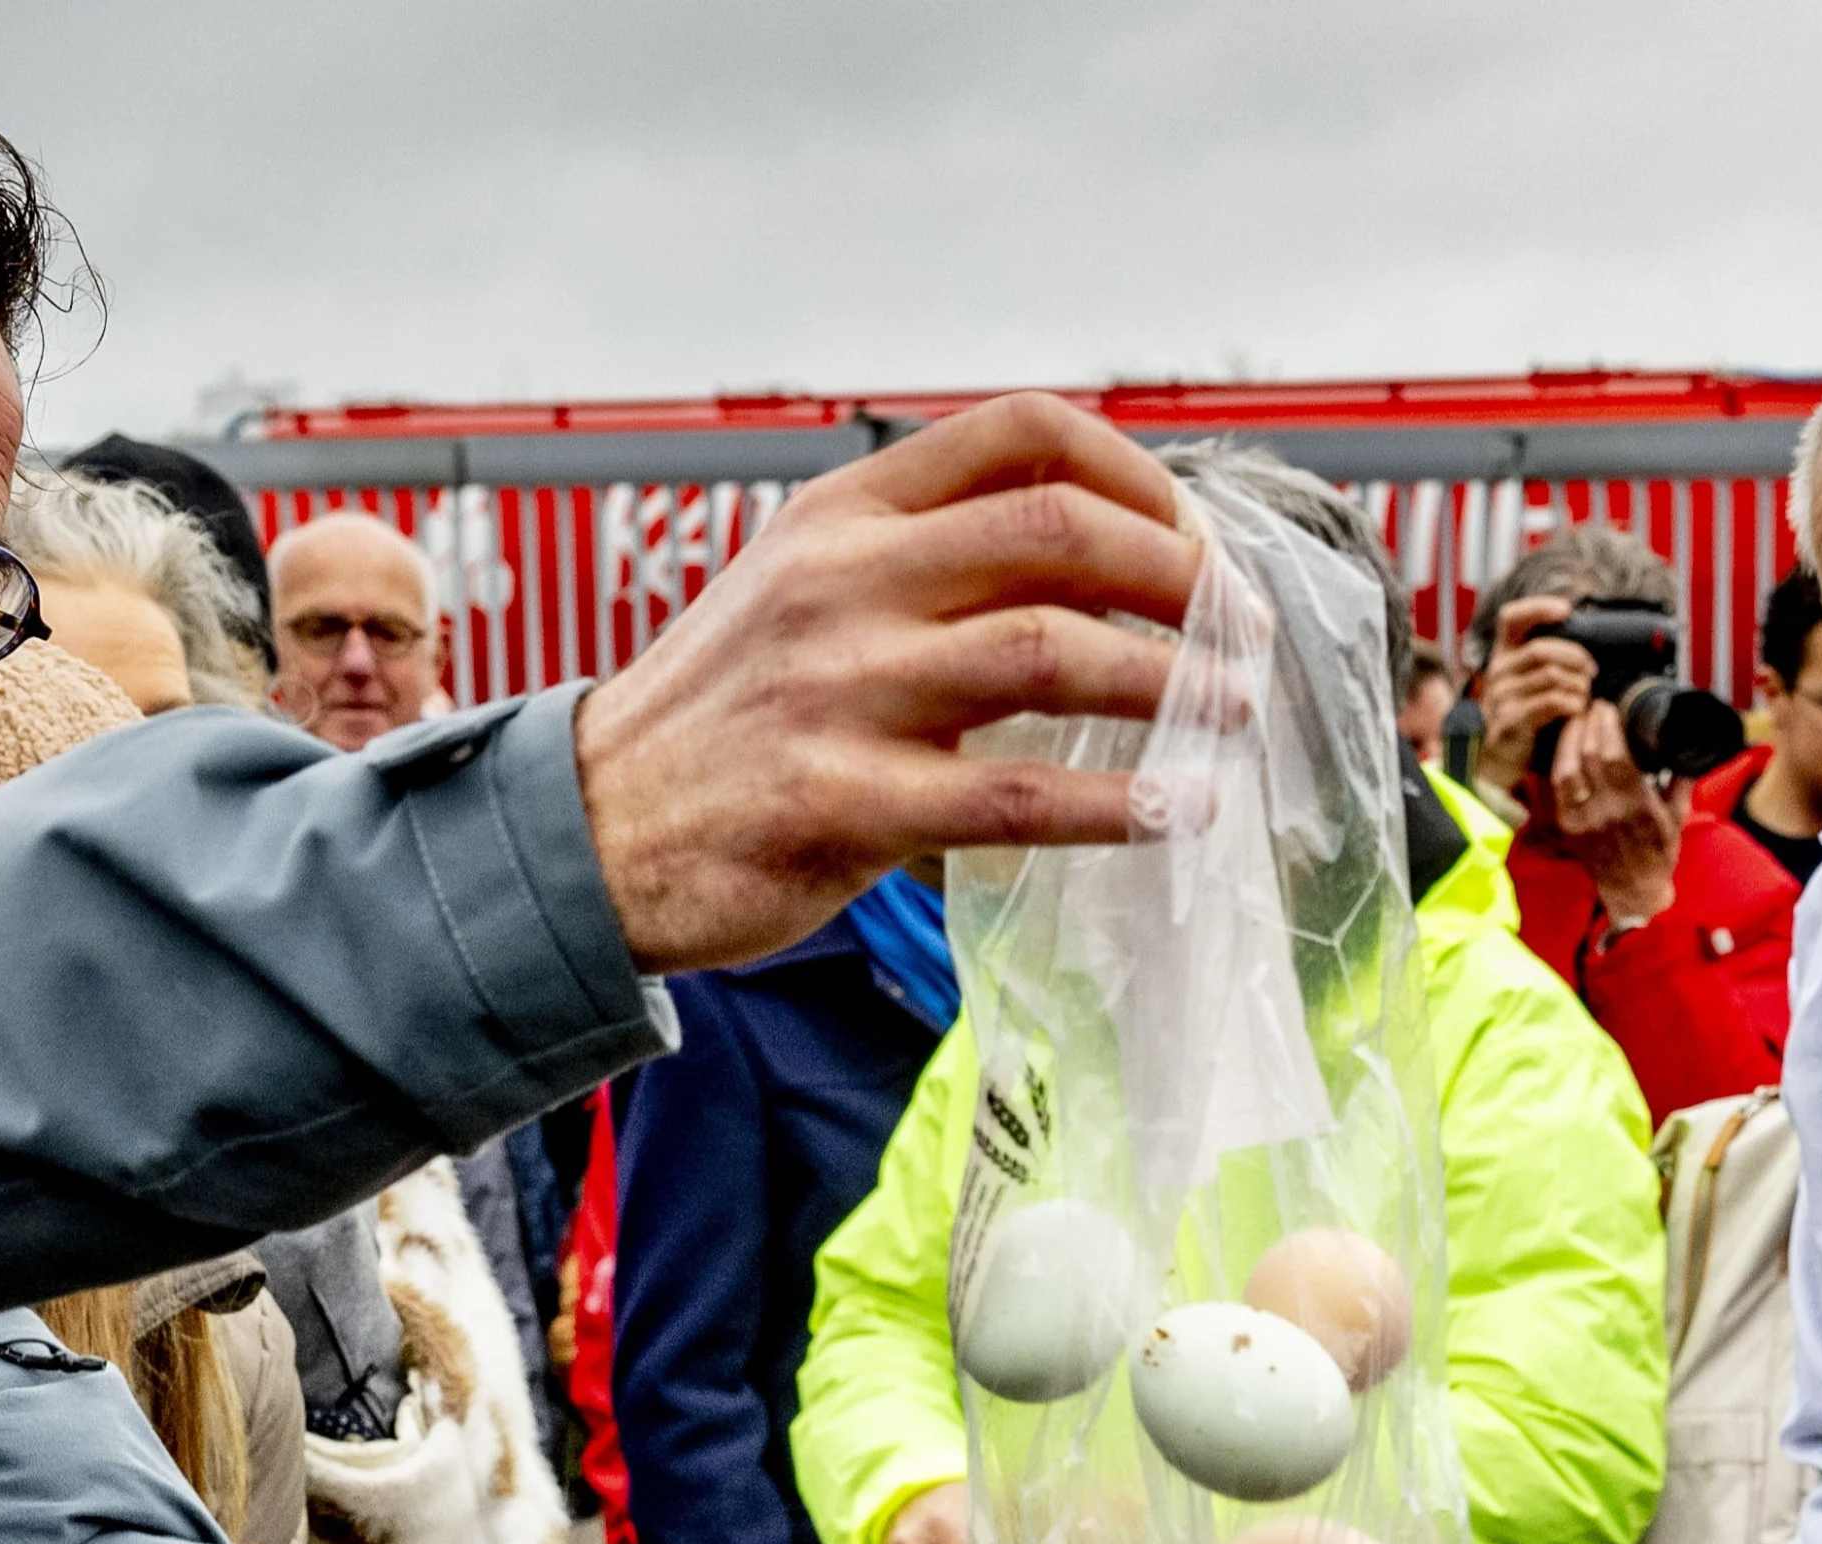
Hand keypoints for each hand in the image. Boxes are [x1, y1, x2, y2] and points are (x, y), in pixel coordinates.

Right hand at [574, 393, 1200, 972]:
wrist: (586, 831)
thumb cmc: (715, 718)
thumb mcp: (796, 589)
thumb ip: (919, 562)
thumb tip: (1095, 560)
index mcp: (840, 515)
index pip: (1022, 434)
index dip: (1137, 473)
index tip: (1187, 537)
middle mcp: (842, 583)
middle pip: (1063, 531)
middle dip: (1183, 577)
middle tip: (1235, 631)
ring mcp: (840, 692)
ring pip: (1055, 652)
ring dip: (1174, 683)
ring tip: (1229, 711)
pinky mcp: (843, 802)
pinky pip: (1016, 794)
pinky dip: (1119, 803)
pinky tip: (1173, 811)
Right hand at [1473, 594, 1595, 784]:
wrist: (1498, 757)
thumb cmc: (1524, 714)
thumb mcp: (1529, 680)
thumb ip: (1549, 659)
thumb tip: (1590, 638)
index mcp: (1504, 654)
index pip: (1512, 618)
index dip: (1538, 608)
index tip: (1566, 611)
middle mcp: (1498, 672)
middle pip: (1540, 649)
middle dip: (1575, 657)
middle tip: (1593, 671)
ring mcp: (1502, 697)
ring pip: (1550, 676)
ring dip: (1578, 685)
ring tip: (1586, 695)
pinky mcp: (1512, 721)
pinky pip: (1551, 702)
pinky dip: (1573, 703)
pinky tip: (1579, 709)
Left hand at [1544, 699, 1688, 928]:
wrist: (1633, 890)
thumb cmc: (1658, 852)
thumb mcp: (1678, 815)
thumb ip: (1682, 780)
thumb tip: (1685, 747)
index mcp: (1636, 806)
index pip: (1614, 756)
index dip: (1606, 726)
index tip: (1607, 707)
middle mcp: (1605, 811)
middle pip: (1587, 756)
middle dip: (1586, 724)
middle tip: (1590, 705)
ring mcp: (1581, 819)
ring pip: (1565, 769)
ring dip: (1567, 739)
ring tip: (1574, 719)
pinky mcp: (1566, 826)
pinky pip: (1554, 787)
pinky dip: (1556, 761)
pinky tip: (1562, 745)